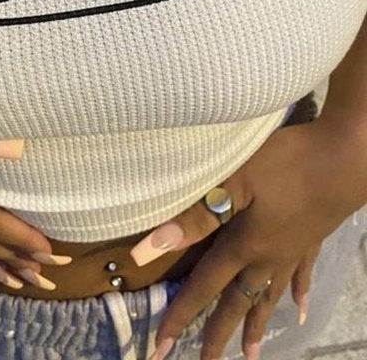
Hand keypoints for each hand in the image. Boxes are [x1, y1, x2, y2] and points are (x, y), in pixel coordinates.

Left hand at [128, 117, 366, 359]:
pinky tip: (301, 308)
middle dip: (218, 334)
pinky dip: (298, 293)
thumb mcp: (234, 181)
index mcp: (243, 246)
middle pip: (237, 303)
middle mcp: (267, 257)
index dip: (180, 317)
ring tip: (251, 354)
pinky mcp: (312, 238)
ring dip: (257, 324)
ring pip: (269, 296)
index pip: (203, 288)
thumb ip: (195, 216)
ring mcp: (292, 250)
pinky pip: (301, 275)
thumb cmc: (287, 164)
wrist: (346, 157)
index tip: (160, 349)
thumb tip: (148, 248)